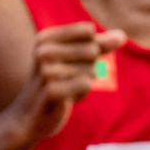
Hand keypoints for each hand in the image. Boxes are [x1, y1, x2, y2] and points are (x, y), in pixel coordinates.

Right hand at [11, 24, 125, 142]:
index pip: (88, 32)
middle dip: (87, 68)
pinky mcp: (51, 91)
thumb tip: (122, 36)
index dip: (88, 49)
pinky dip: (81, 94)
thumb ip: (99, 45)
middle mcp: (42, 51)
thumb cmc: (55, 84)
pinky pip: (86, 85)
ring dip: (83, 83)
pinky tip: (65, 99)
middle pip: (92, 50)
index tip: (68, 63)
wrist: (28, 117)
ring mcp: (45, 71)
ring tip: (64, 90)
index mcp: (45, 38)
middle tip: (66, 80)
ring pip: (91, 70)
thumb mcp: (75, 60)